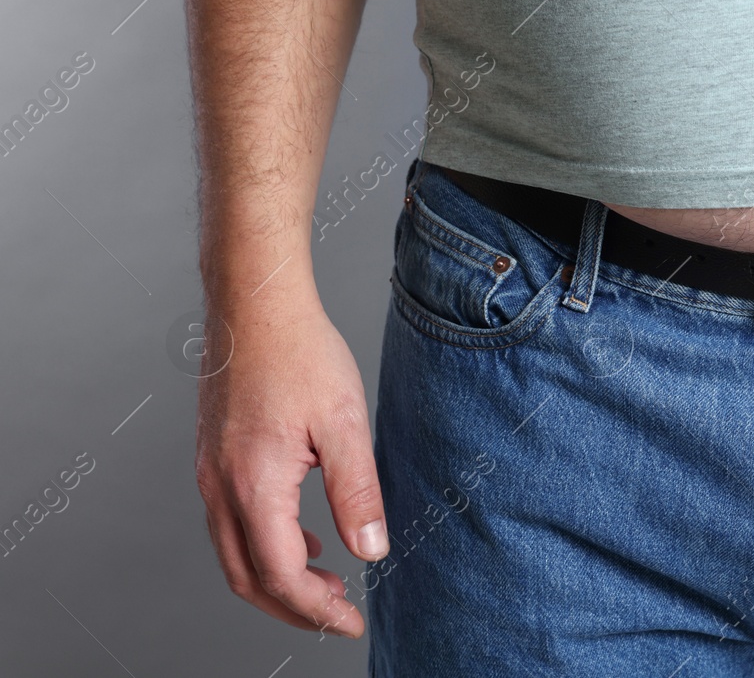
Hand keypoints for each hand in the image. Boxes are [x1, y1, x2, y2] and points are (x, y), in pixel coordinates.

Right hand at [194, 284, 388, 636]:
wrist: (255, 306)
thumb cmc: (300, 354)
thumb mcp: (345, 423)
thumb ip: (357, 493)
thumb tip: (370, 551)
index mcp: (254, 485)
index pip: (282, 575)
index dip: (316, 609)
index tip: (352, 622)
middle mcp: (221, 487)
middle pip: (248, 579)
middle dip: (293, 608)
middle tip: (339, 615)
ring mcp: (210, 474)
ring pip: (234, 555)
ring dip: (277, 581)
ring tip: (325, 584)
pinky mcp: (212, 460)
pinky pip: (230, 524)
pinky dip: (264, 548)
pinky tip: (303, 538)